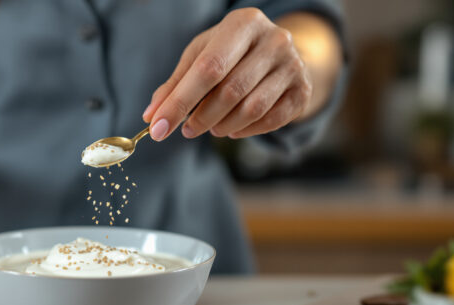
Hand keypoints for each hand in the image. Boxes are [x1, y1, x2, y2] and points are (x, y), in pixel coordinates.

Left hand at [143, 8, 313, 140]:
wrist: (277, 54)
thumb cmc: (230, 53)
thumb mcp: (201, 56)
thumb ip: (175, 84)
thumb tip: (151, 115)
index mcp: (243, 23)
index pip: (207, 68)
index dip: (180, 102)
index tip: (158, 128)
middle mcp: (274, 39)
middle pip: (230, 91)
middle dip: (201, 117)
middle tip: (187, 130)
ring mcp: (293, 65)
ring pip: (251, 109)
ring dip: (223, 126)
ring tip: (211, 127)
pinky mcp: (302, 90)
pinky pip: (271, 120)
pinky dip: (246, 131)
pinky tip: (233, 129)